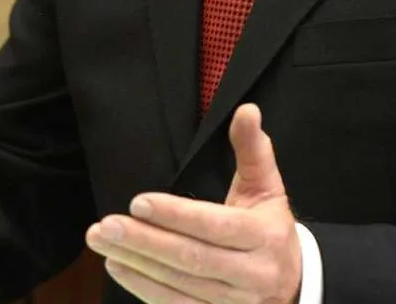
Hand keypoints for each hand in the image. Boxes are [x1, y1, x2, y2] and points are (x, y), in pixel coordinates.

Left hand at [86, 103, 301, 303]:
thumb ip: (252, 149)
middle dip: (145, 241)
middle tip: (105, 225)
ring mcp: (235, 303)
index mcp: (265, 237)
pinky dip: (144, 288)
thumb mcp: (267, 187)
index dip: (176, 215)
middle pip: (192, 259)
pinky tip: (118, 266)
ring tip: (102, 242)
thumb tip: (246, 110)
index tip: (138, 202)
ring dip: (137, 263)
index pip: (216, 226)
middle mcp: (252, 274)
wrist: (293, 285)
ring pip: (181, 285)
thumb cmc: (270, 228)